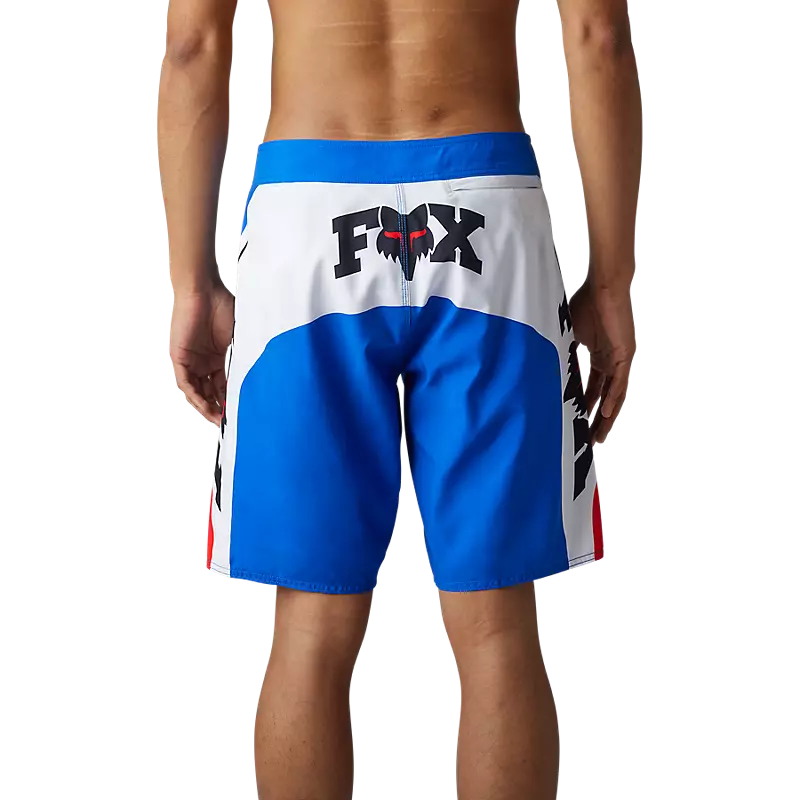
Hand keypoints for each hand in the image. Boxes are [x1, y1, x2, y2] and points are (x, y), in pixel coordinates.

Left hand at [168, 282, 233, 424]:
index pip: (223, 386)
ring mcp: (190, 361)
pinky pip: (185, 384)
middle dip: (218, 409)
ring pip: (196, 392)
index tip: (240, 414)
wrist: (204, 289)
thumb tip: (259, 377)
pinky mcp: (179, 357)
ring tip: (218, 420)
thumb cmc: (223, 306)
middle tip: (229, 423)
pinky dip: (195, 397)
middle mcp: (202, 362)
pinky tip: (205, 408)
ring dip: (206, 407)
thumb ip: (243, 358)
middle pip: (209, 393)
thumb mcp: (239, 338)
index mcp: (217, 358)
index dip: (230, 400)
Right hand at [569, 279, 635, 444]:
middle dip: (598, 420)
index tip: (578, 424)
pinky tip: (607, 415)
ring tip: (599, 436)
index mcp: (601, 357)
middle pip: (606, 397)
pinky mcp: (626, 354)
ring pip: (616, 395)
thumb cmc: (586, 303)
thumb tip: (545, 367)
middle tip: (590, 441)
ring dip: (608, 417)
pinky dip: (614, 399)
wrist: (603, 286)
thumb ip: (564, 353)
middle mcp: (613, 361)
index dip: (587, 406)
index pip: (594, 388)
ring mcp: (621, 359)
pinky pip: (620, 382)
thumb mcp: (569, 335)